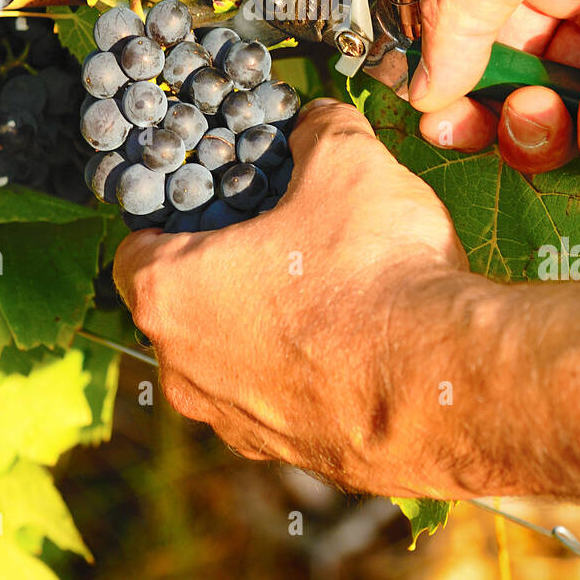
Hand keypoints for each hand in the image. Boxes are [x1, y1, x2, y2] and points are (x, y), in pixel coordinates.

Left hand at [113, 99, 475, 497]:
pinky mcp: (294, 458)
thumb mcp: (347, 163)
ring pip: (232, 362)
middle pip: (181, 309)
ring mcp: (237, 425)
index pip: (133, 251)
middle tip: (279, 238)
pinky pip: (284, 402)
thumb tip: (319, 121)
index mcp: (170, 294)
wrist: (446, 384)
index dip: (171, 219)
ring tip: (330, 291)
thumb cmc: (373, 271)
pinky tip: (360, 345)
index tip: (212, 203)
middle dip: (224, 272)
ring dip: (266, 327)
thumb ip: (320, 130)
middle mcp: (185, 370)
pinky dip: (309, 373)